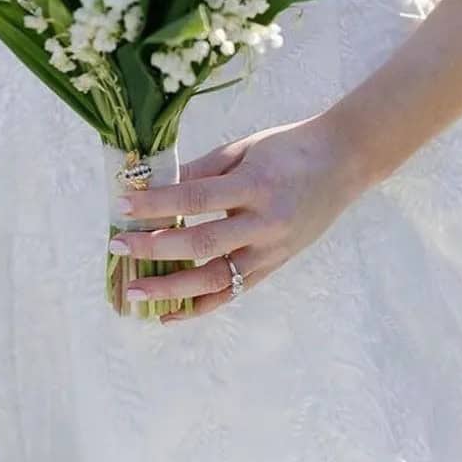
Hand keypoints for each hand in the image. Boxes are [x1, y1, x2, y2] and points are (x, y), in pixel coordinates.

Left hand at [110, 113, 369, 321]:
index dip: (157, 204)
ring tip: (134, 291)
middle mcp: (266, 224)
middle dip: (154, 248)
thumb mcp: (243, 149)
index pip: (196, 200)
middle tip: (117, 246)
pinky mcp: (275, 266)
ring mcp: (272, 251)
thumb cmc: (288, 148)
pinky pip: (233, 292)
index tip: (122, 205)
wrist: (344, 162)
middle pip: (202, 244)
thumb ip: (199, 171)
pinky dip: (199, 306)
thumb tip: (151, 186)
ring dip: (171, 288)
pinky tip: (167, 313)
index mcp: (256, 186)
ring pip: (216, 279)